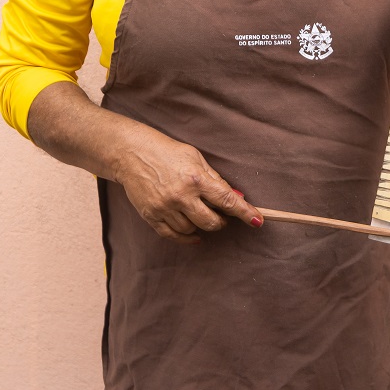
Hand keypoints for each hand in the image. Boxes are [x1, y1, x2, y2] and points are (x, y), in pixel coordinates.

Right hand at [113, 123, 263, 243]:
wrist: (132, 153)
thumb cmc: (168, 152)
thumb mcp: (196, 158)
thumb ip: (215, 180)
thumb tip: (236, 197)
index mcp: (195, 178)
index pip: (226, 200)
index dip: (245, 213)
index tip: (258, 221)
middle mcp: (181, 195)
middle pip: (211, 222)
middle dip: (222, 222)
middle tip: (223, 216)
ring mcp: (165, 207)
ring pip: (193, 230)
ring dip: (202, 226)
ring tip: (200, 213)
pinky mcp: (151, 216)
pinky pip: (173, 235)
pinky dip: (187, 237)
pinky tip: (193, 233)